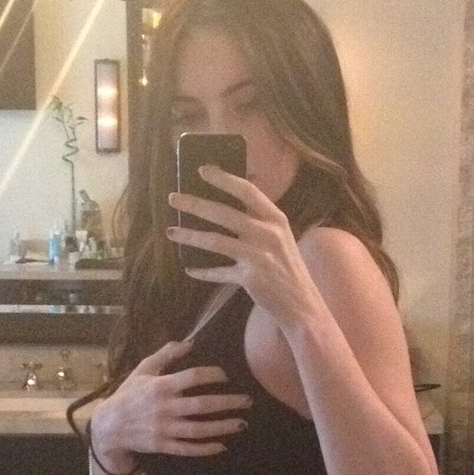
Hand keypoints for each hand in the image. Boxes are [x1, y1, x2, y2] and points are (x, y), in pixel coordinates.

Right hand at [91, 337, 250, 462]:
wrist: (109, 425)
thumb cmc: (129, 394)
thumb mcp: (143, 369)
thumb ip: (166, 354)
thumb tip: (189, 342)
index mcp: (160, 386)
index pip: (192, 377)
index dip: (213, 375)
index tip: (225, 376)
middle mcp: (164, 408)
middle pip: (201, 405)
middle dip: (227, 403)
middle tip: (247, 400)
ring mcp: (164, 429)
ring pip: (198, 429)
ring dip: (222, 427)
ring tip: (241, 423)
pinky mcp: (163, 445)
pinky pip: (188, 448)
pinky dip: (205, 448)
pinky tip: (222, 445)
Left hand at [166, 169, 320, 332]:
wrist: (302, 305)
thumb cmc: (288, 269)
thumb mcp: (281, 238)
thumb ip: (260, 221)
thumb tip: (230, 205)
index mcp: (276, 219)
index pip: (247, 191)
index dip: (224, 179)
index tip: (202, 170)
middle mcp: (267, 234)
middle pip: (224, 213)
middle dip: (194, 204)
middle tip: (173, 198)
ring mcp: (258, 256)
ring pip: (214, 241)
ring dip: (189, 235)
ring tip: (171, 232)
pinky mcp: (249, 277)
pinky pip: (218, 272)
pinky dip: (202, 271)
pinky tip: (189, 269)